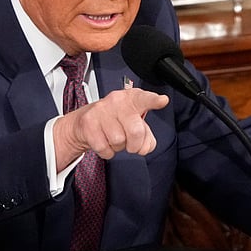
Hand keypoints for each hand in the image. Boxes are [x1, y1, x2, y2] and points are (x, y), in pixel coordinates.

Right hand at [53, 87, 168, 163]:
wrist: (87, 121)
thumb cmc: (116, 120)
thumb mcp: (135, 123)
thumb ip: (147, 136)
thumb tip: (146, 147)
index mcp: (132, 99)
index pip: (144, 99)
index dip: (154, 101)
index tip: (163, 100)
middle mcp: (116, 101)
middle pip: (135, 131)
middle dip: (135, 144)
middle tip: (131, 144)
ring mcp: (101, 111)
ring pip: (118, 141)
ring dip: (118, 147)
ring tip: (114, 138)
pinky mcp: (88, 123)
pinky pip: (104, 148)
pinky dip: (107, 151)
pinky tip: (104, 141)